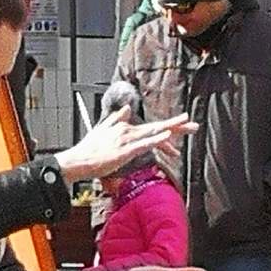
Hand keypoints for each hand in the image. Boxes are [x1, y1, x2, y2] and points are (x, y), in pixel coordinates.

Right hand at [56, 107, 194, 182]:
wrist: (77, 161)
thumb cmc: (88, 150)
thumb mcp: (102, 130)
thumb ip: (116, 119)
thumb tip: (126, 109)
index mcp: (124, 129)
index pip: (149, 128)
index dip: (166, 128)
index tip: (180, 127)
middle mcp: (128, 131)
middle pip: (156, 127)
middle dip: (176, 125)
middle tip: (193, 124)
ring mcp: (126, 140)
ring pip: (153, 133)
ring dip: (171, 129)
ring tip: (187, 126)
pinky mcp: (124, 150)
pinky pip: (143, 144)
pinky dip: (155, 140)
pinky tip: (166, 137)